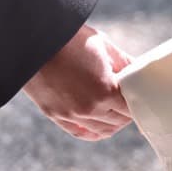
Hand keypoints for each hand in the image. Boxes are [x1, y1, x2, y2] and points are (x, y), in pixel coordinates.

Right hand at [24, 24, 131, 140]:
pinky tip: (100, 123)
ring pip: (104, 131)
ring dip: (114, 123)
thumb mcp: (103, 45)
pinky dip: (94, 131)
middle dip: (128, 111)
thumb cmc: (69, 38)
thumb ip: (125, 62)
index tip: (141, 94)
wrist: (31, 39)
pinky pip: (82, 132)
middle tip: (130, 99)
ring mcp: (71, 115)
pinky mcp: (56, 115)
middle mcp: (90, 108)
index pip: (132, 108)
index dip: (139, 101)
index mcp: (105, 91)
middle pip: (120, 121)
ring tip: (116, 110)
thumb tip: (139, 73)